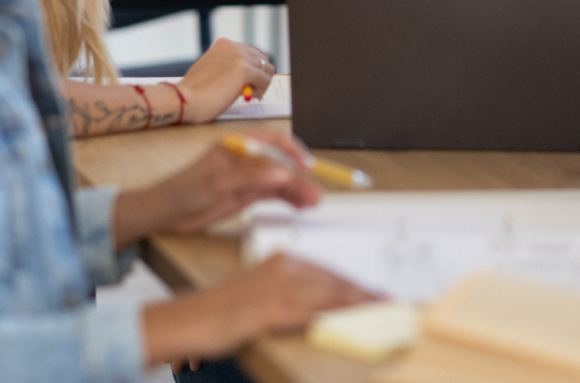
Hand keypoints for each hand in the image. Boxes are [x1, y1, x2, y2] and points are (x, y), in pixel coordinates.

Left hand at [115, 131, 318, 244]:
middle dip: (299, 176)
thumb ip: (251, 178)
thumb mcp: (217, 183)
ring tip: (312, 202)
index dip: (292, 151)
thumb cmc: (182, 190)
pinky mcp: (247, 193)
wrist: (165, 212)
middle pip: (280, 163)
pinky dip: (287, 198)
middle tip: (315, 190)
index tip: (306, 165)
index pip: (272, 141)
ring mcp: (248, 176)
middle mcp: (246, 158)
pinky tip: (300, 204)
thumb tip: (282, 174)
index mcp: (237, 144)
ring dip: (297, 190)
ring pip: (279, 180)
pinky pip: (273, 194)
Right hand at [143, 255, 374, 365]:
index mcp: (280, 260)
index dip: (354, 284)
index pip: (327, 272)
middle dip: (364, 292)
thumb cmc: (217, 312)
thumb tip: (312, 306)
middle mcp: (284, 268)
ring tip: (386, 307)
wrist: (188, 319)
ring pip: (332, 293)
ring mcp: (280, 287)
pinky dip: (342, 313)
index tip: (375, 291)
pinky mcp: (274, 308)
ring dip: (362, 301)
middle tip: (391, 299)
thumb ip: (284, 295)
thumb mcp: (257, 295)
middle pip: (335, 281)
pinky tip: (357, 317)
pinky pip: (317, 311)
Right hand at [179, 38, 275, 122]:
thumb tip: (250, 75)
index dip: (253, 70)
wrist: (184, 100)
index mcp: (224, 44)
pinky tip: (251, 97)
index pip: (252, 53)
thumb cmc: (195, 92)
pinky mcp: (244, 70)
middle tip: (252, 91)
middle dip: (259, 75)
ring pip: (267, 69)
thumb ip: (229, 67)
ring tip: (250, 94)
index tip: (248, 83)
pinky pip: (266, 80)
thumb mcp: (213, 70)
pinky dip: (261, 90)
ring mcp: (239, 57)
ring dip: (262, 83)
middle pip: (263, 59)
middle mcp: (233, 46)